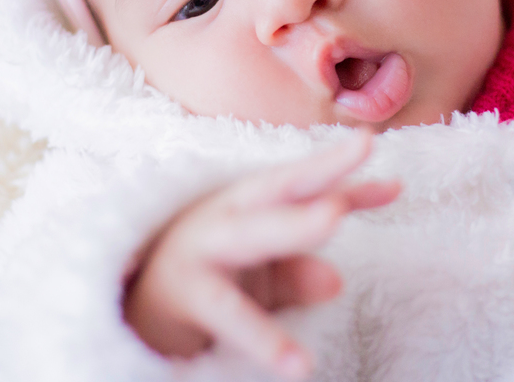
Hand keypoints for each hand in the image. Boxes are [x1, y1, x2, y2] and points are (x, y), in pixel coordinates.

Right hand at [123, 130, 399, 379]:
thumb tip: (337, 280)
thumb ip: (301, 268)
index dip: (338, 167)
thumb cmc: (212, 280)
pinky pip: (229, 313)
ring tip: (335, 258)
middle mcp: (226, 215)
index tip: (375, 153)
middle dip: (316, 178)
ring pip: (250, 237)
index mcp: (251, 202)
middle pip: (277, 191)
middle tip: (351, 188)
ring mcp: (202, 251)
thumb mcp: (264, 272)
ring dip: (290, 235)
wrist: (137, 310)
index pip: (303, 181)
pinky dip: (264, 338)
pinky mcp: (186, 295)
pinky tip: (298, 363)